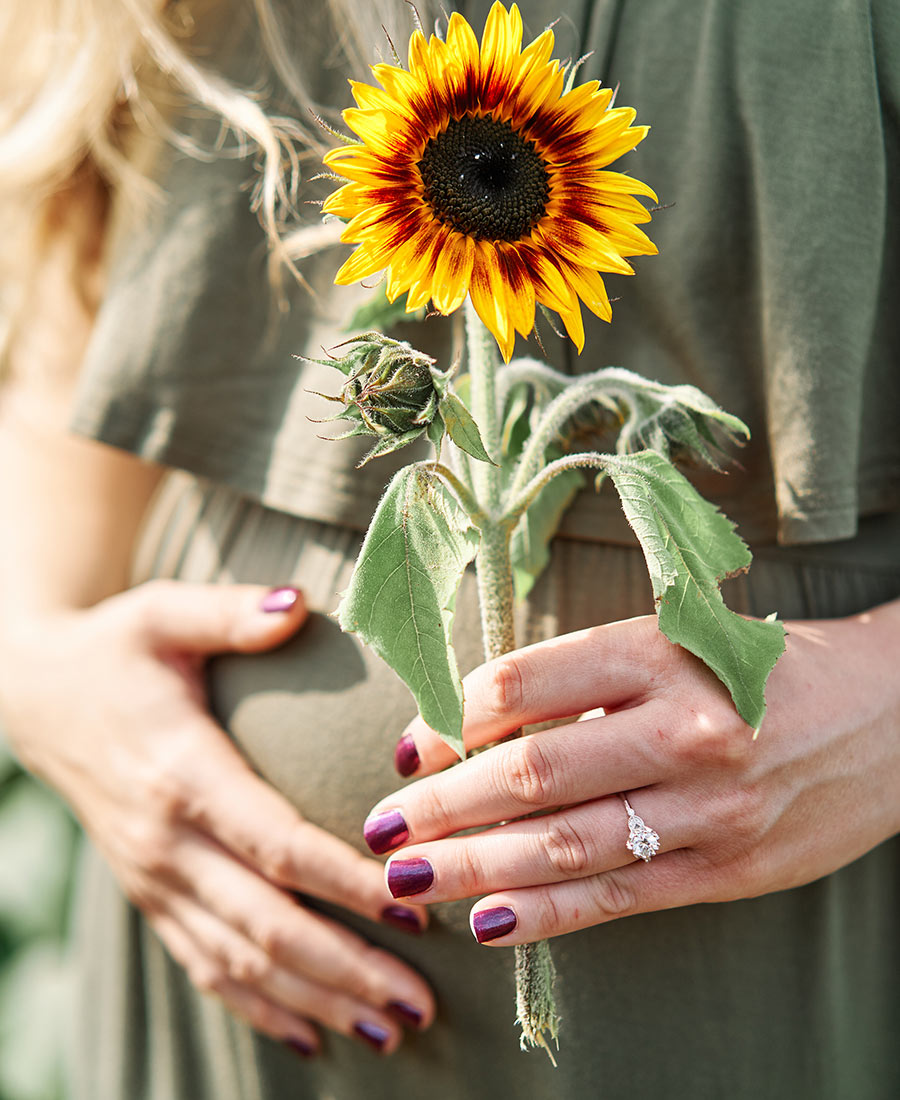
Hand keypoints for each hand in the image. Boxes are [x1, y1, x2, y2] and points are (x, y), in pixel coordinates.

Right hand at [0, 580, 434, 1053]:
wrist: (32, 696)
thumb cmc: (112, 650)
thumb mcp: (161, 612)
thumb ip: (230, 613)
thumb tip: (300, 605)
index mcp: (181, 772)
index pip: (275, 842)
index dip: (345, 879)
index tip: (412, 903)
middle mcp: (165, 840)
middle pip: (266, 922)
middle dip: (346, 966)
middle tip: (421, 1000)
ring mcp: (153, 876)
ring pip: (239, 960)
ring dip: (316, 1000)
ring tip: (389, 1028)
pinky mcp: (149, 893)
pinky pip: (204, 965)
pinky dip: (257, 1006)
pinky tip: (310, 1036)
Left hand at [364, 602, 899, 944]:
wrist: (891, 716)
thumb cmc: (764, 665)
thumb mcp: (679, 639)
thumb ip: (587, 679)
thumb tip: (476, 719)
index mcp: (659, 653)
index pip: (522, 684)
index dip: (449, 718)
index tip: (409, 744)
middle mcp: (682, 729)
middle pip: (530, 772)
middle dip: (440, 804)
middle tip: (381, 826)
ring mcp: (708, 808)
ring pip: (563, 844)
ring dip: (471, 866)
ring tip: (407, 879)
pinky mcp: (728, 869)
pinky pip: (616, 897)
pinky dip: (543, 914)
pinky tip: (485, 920)